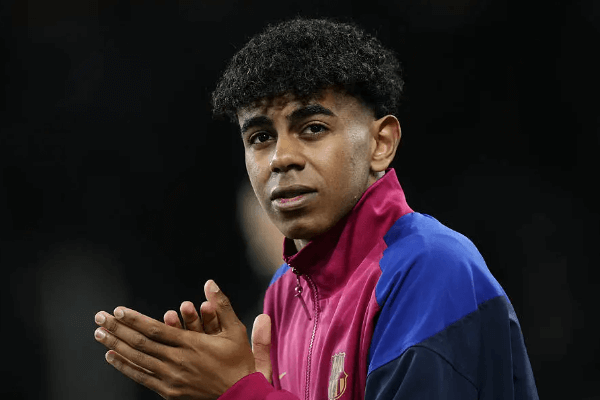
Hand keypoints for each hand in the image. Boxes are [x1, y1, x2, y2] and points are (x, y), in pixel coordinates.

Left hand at [94, 280, 257, 398]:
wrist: (241, 395)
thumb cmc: (238, 362)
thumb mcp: (235, 330)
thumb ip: (222, 305)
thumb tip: (210, 283)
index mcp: (192, 344)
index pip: (156, 330)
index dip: (135, 319)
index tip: (118, 311)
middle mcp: (178, 360)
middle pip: (141, 343)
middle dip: (118, 329)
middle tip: (99, 318)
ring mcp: (172, 377)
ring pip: (138, 359)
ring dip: (116, 345)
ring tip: (99, 334)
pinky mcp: (170, 391)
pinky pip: (142, 377)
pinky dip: (125, 366)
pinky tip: (112, 356)